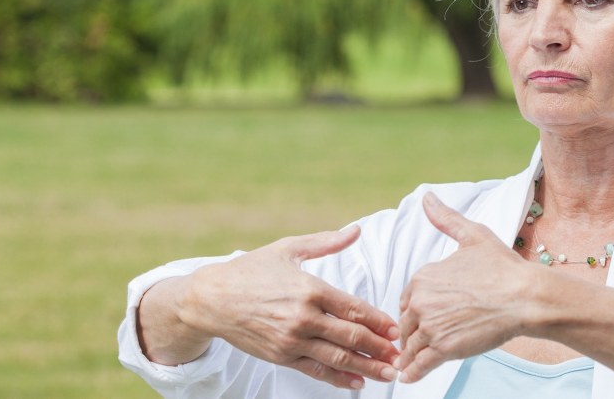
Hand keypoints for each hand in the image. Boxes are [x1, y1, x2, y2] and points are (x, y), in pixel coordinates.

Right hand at [179, 226, 399, 388]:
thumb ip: (326, 242)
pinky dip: (338, 378)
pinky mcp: (281, 356)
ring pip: (337, 358)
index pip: (354, 309)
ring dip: (366, 367)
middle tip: (402, 354)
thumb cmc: (252, 270)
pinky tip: (356, 382)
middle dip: (380, 347)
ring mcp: (292, 340)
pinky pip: (316, 370)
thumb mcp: (289, 248)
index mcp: (310, 288)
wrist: (212, 298)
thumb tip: (356, 229)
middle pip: (351, 336)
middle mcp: (304, 317)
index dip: (379, 321)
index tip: (397, 328)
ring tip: (388, 373)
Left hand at [395, 193, 532, 382]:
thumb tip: (427, 197)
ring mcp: (431, 326)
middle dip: (411, 333)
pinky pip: (419, 365)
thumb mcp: (473, 236)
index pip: (408, 299)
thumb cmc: (503, 266)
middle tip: (416, 342)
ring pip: (411, 345)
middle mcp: (422, 301)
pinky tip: (409, 377)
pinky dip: (412, 373)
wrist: (526, 296)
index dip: (415, 309)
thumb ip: (446, 219)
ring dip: (409, 355)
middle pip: (406, 323)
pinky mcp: (443, 349)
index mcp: (424, 276)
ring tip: (407, 364)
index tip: (423, 317)